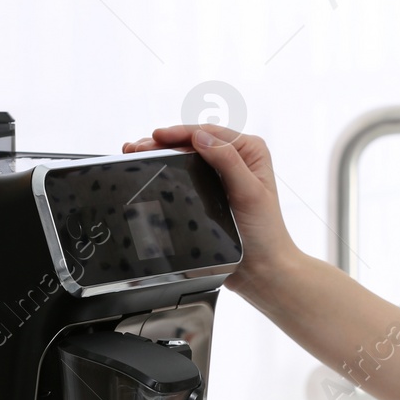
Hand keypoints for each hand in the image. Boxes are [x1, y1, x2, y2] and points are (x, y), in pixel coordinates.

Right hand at [122, 125, 299, 293]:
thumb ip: (228, 161)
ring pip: (186, 157)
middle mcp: (237, 158)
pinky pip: (185, 174)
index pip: (209, 133)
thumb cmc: (264, 232)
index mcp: (250, 151)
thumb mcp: (248, 193)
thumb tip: (200, 137)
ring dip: (160, 154)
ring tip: (135, 155)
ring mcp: (222, 174)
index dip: (180, 132)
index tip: (157, 136)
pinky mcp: (210, 191)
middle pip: (194, 142)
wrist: (261, 267)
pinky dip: (166, 170)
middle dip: (163, 143)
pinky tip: (149, 169)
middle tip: (136, 148)